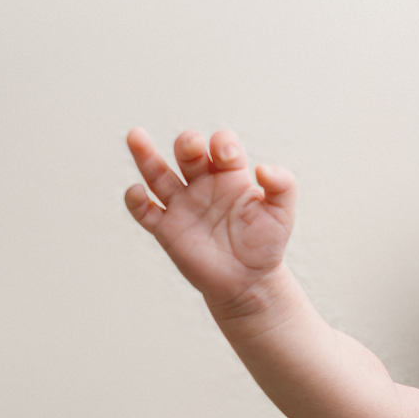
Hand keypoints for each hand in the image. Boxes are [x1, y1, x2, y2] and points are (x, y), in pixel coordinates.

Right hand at [123, 127, 296, 320]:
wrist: (249, 282)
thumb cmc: (265, 245)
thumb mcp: (282, 214)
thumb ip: (283, 185)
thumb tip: (263, 168)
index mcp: (229, 176)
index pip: (221, 147)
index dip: (222, 144)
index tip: (227, 157)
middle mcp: (202, 185)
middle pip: (187, 153)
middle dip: (187, 144)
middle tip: (191, 146)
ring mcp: (182, 206)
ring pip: (158, 175)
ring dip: (145, 155)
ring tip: (135, 135)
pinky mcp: (167, 230)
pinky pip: (144, 212)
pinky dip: (135, 201)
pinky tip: (136, 191)